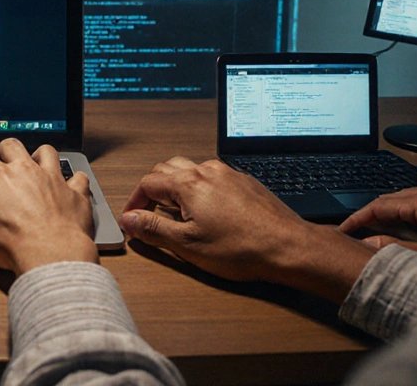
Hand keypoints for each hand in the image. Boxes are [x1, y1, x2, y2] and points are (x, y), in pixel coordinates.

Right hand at [0, 139, 96, 275]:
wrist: (51, 255)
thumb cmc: (11, 241)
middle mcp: (27, 170)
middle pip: (12, 146)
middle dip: (2, 150)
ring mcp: (53, 179)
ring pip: (46, 152)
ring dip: (38, 155)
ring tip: (33, 163)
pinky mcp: (75, 194)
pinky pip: (77, 176)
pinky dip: (72, 178)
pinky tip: (69, 183)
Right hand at [120, 157, 372, 303]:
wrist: (287, 246)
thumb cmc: (242, 248)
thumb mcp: (188, 245)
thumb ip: (153, 229)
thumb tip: (129, 219)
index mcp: (188, 183)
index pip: (148, 183)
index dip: (135, 201)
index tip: (133, 218)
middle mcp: (207, 170)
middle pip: (167, 169)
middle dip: (153, 190)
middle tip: (151, 214)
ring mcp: (227, 173)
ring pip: (190, 169)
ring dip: (177, 186)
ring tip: (178, 213)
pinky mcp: (244, 181)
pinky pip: (212, 176)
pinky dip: (199, 188)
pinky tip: (207, 211)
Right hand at [338, 185, 416, 266]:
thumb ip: (395, 249)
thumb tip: (367, 243)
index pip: (381, 205)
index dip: (358, 218)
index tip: (343, 229)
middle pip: (394, 200)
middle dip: (372, 215)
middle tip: (354, 231)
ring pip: (410, 204)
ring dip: (391, 217)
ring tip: (374, 232)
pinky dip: (409, 219)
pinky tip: (406, 233)